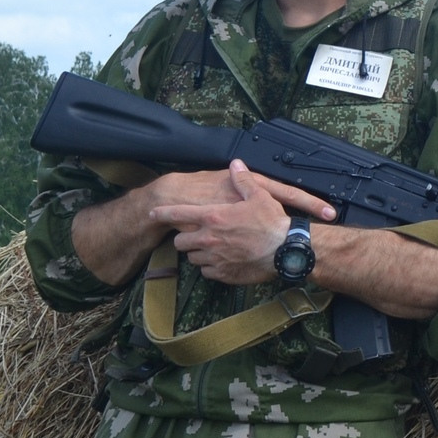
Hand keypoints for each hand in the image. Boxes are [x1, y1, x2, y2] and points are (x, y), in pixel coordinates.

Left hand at [148, 162, 337, 286]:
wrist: (285, 251)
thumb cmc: (272, 222)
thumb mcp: (259, 195)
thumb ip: (242, 180)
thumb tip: (235, 163)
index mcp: (213, 217)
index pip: (179, 214)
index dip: (163, 213)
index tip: (153, 213)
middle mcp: (209, 239)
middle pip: (180, 242)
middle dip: (185, 238)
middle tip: (195, 235)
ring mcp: (215, 259)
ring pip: (193, 259)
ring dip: (198, 253)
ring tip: (211, 248)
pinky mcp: (224, 274)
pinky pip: (207, 272)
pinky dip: (210, 267)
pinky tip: (221, 261)